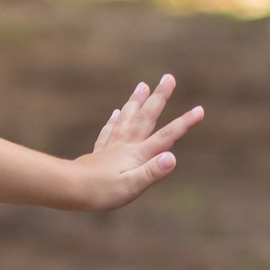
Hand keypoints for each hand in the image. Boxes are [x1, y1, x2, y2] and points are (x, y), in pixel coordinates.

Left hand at [73, 74, 202, 210]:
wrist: (69, 189)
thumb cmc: (102, 192)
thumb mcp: (132, 187)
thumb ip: (152, 172)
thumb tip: (172, 157)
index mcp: (138, 154)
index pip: (166, 136)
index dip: (184, 123)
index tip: (200, 109)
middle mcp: (126, 145)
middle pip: (146, 117)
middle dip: (159, 97)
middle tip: (169, 77)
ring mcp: (112, 147)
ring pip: (127, 118)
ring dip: (136, 101)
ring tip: (142, 85)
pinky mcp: (99, 153)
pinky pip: (109, 131)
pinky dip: (115, 120)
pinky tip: (116, 113)